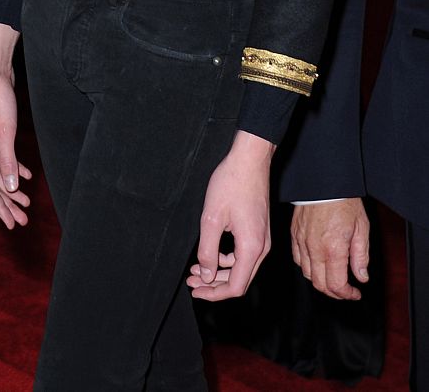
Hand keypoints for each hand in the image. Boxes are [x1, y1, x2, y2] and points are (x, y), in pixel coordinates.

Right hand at [0, 22, 31, 228]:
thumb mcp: (4, 133)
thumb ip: (7, 161)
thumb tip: (10, 189)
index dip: (1, 209)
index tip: (12, 225)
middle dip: (9, 204)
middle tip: (22, 221)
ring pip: (1, 173)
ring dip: (13, 189)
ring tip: (26, 203)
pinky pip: (5, 159)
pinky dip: (15, 169)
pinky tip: (25, 176)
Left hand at [187, 129, 274, 300]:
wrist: (250, 160)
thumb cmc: (231, 183)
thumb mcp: (211, 218)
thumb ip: (207, 250)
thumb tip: (205, 275)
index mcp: (251, 247)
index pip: (236, 286)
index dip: (214, 293)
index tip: (195, 290)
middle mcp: (262, 247)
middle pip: (240, 280)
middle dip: (214, 284)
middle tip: (192, 281)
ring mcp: (262, 239)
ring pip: (242, 268)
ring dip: (219, 271)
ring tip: (196, 267)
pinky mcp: (259, 231)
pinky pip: (244, 255)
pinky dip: (227, 259)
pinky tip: (212, 251)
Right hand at [291, 198, 369, 300]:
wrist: (324, 183)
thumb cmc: (344, 203)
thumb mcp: (361, 229)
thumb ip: (361, 256)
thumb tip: (361, 277)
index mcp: (333, 249)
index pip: (336, 285)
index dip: (347, 295)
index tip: (355, 293)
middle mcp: (314, 248)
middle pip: (319, 284)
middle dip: (334, 293)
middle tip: (345, 290)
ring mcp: (302, 241)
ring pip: (306, 274)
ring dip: (320, 281)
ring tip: (332, 277)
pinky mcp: (294, 234)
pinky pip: (297, 259)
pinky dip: (307, 267)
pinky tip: (317, 264)